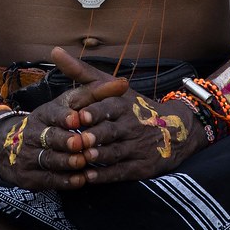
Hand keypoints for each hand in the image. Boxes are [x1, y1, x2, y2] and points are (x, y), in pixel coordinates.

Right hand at [0, 47, 128, 189]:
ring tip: (82, 162)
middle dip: (65, 140)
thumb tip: (123, 83)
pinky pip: (48, 179)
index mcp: (44, 113)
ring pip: (49, 159)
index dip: (63, 116)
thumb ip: (96, 94)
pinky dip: (64, 180)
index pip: (52, 113)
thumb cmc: (55, 121)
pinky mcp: (29, 176)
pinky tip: (80, 180)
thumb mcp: (71, 104)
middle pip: (49, 137)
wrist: (13, 145)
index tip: (75, 118)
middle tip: (81, 143)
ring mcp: (29, 155)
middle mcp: (34, 133)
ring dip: (67, 161)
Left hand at [0, 48, 207, 188]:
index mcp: (123, 104)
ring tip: (83, 158)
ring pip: (116, 152)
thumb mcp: (110, 86)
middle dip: (96, 136)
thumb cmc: (132, 106)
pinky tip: (89, 178)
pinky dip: (105, 175)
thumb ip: (81, 71)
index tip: (79, 115)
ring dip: (99, 156)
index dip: (94, 112)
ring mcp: (137, 147)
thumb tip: (55, 51)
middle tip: (79, 140)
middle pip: (112, 131)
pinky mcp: (141, 167)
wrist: (174, 130)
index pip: (108, 107)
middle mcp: (131, 124)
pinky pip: (121, 172)